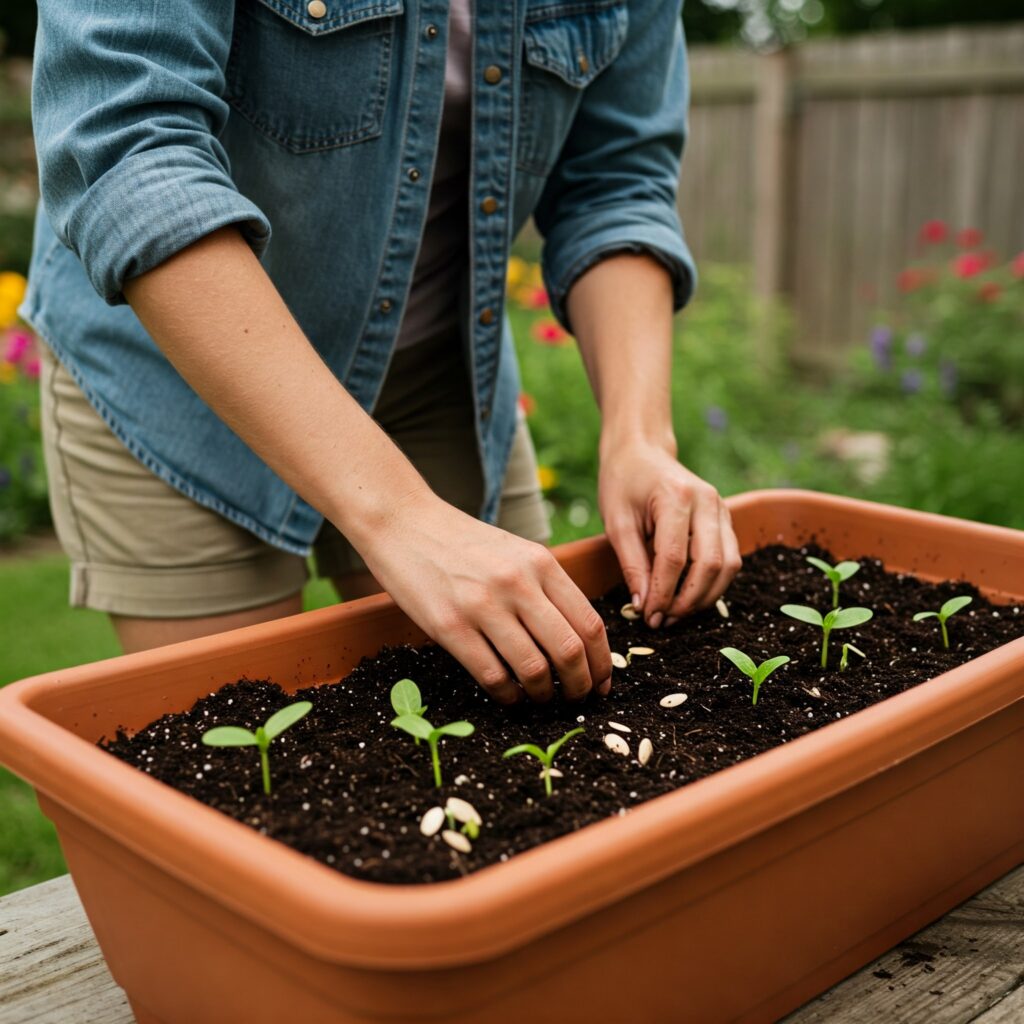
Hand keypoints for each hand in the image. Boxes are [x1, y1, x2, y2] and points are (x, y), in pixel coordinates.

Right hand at [356, 491, 612, 704]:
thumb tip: (579, 641)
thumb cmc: (463, 543)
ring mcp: (483, 605)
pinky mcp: (450, 626)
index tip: (602, 682)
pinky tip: (508, 696)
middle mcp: (518, 584)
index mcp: (541, 563)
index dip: (602, 663)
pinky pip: (492, 676)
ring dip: (543, 695)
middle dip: (580, 685)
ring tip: (540, 698)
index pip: (589, 623)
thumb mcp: (516, 552)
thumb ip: (547, 587)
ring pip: (533, 669)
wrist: (404, 522)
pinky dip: (508, 696)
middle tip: (577, 698)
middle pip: (569, 651)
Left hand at [598, 440, 741, 627]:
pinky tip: (687, 596)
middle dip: (687, 600)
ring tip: (674, 613)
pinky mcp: (726, 519)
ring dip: (704, 596)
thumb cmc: (623, 483)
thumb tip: (643, 606)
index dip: (663, 593)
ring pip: (728, 566)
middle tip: (662, 620)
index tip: (647, 616)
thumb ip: (632, 564)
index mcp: (676, 497)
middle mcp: (708, 501)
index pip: (675, 558)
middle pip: (710, 565)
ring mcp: (722, 509)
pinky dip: (712, 583)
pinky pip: (729, 559)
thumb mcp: (617, 522)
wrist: (641, 452)